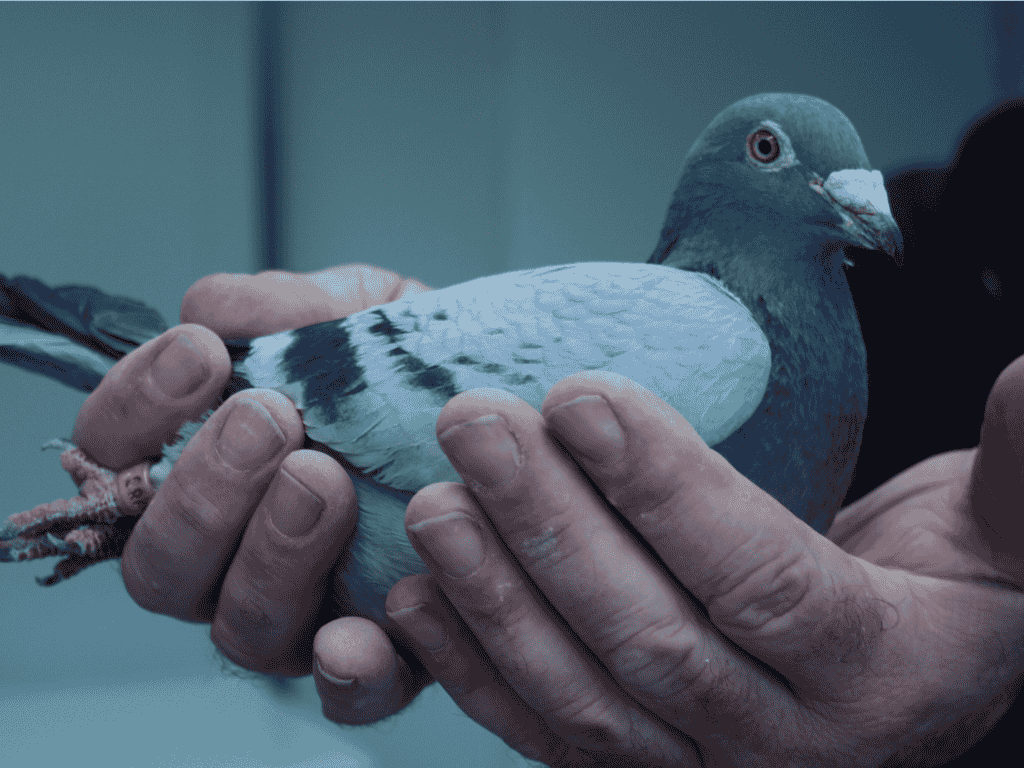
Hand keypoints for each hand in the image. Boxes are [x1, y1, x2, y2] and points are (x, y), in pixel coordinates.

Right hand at [71, 264, 435, 722]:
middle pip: (161, 564)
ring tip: (324, 477)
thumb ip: (291, 309)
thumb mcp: (368, 316)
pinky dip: (347, 670)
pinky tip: (360, 632)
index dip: (134, 411)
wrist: (519, 416)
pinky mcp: (383, 660)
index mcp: (209, 468)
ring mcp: (305, 615)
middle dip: (203, 487)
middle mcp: (236, 554)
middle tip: (267, 418)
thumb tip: (210, 307)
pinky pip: (346, 694)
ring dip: (271, 553)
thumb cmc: (420, 369)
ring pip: (241, 627)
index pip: (117, 458)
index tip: (199, 352)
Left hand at [379, 360, 1023, 765]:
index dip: (667, 489)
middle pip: (648, 640)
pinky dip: (475, 669)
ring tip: (433, 499)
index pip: (761, 583)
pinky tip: (418, 597)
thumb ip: (1018, 478)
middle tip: (476, 423)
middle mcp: (782, 748)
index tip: (583, 394)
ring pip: (581, 698)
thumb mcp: (1000, 542)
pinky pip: (545, 736)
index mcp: (877, 677)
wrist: (900, 677)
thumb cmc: (946, 590)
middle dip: (551, 526)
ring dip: (494, 595)